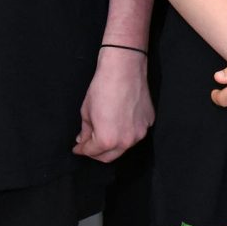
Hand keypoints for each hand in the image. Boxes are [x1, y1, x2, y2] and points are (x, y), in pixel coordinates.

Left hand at [73, 45, 153, 161]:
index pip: (92, 152)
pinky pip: (135, 133)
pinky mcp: (149, 122)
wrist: (123, 69)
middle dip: (96, 153)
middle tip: (88, 145)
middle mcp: (126, 141)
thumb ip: (86, 131)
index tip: (78, 148)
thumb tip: (84, 140)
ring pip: (124, 146)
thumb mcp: (86, 111)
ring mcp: (140, 132)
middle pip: (109, 156)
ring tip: (105, 131)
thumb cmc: (102, 87)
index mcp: (107, 140)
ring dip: (112, 143)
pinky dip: (126, 131)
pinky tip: (120, 120)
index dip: (82, 150)